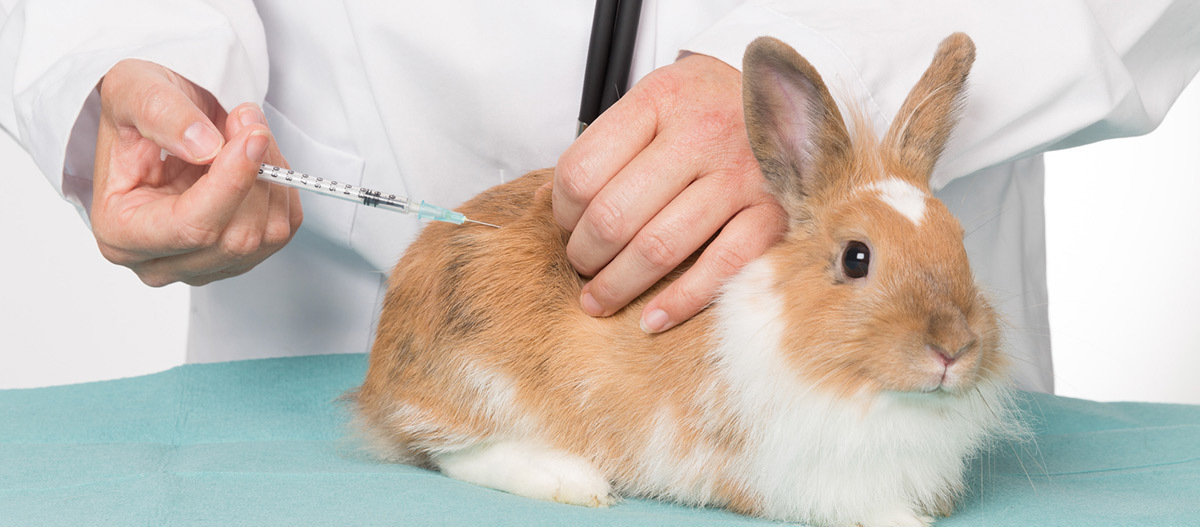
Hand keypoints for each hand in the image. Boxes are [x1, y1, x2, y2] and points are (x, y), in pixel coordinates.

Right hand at [90, 59, 300, 286]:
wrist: (161, 119)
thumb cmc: (138, 112)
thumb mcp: (134, 90)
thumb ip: (162, 115)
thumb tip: (205, 148)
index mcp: (120, 233)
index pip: (191, 227)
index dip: (231, 183)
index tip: (253, 137)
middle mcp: (160, 262)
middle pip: (236, 238)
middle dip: (255, 173)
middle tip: (248, 121)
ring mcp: (203, 265)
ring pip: (267, 235)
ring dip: (272, 176)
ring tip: (247, 133)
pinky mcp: (240, 256)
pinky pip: (283, 228)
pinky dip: (281, 187)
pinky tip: (257, 159)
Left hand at [554, 54, 786, 332]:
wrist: (794, 101)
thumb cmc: (711, 109)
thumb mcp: (659, 101)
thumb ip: (613, 144)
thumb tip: (555, 206)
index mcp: (661, 99)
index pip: (582, 169)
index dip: (562, 211)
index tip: (566, 228)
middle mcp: (701, 132)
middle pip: (613, 215)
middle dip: (584, 255)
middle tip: (581, 268)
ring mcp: (740, 174)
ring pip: (657, 248)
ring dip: (618, 285)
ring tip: (599, 299)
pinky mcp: (773, 213)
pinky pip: (720, 269)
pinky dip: (679, 302)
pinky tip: (652, 320)